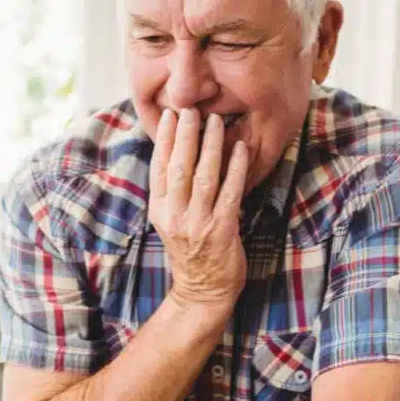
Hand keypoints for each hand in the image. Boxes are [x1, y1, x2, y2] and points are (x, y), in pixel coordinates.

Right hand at [148, 107, 249, 313]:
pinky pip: (230, 192)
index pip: (159, 168)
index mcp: (160, 210)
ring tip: (216, 121)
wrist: (203, 291)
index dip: (164, 139)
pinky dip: (235, 168)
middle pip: (179, 167)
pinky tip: (240, 148)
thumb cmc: (191, 252)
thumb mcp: (172, 221)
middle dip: (186, 135)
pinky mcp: (222, 230)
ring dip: (210, 145)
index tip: (170, 114)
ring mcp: (198, 223)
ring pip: (203, 176)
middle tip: (191, 109)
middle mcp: (175, 215)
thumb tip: (179, 153)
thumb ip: (173, 192)